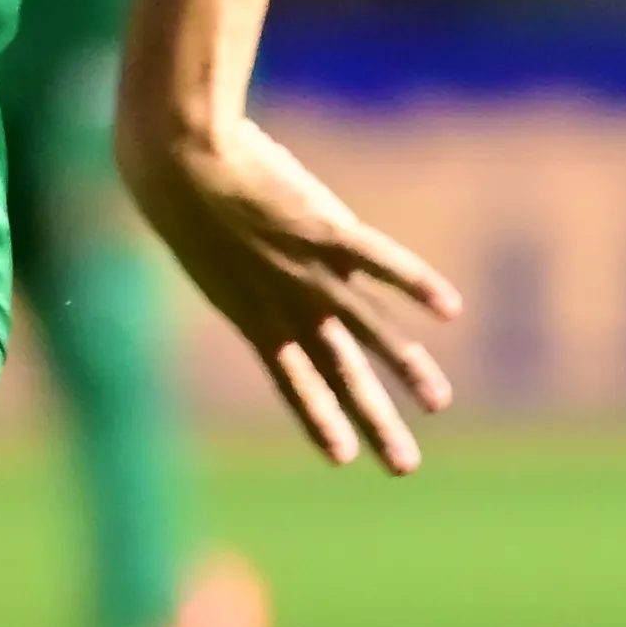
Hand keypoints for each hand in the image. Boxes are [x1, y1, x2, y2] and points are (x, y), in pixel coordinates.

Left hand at [117, 112, 460, 473]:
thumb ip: (240, 269)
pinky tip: (451, 307)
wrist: (174, 158)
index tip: (342, 459)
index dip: (318, 418)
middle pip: (339, 373)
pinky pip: (381, 260)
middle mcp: (285, 303)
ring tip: (440, 402)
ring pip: (369, 328)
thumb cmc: (177, 194)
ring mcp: (308, 269)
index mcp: (252, 313)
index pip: (293, 380)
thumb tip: (263, 270)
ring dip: (408, 367)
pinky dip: (417, 283)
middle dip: (374, 421)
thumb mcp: (203, 249)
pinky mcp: (326, 228)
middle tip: (406, 467)